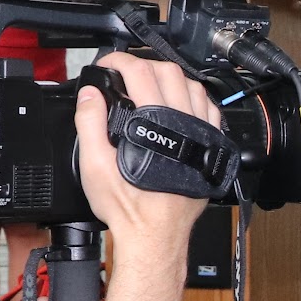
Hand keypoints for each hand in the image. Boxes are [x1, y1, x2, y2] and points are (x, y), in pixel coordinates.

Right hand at [73, 52, 223, 259]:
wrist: (154, 238)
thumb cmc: (129, 210)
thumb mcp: (95, 166)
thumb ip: (90, 124)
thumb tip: (90, 94)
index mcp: (155, 125)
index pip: (140, 72)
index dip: (119, 61)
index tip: (107, 66)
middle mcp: (184, 125)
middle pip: (170, 72)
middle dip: (144, 65)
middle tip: (125, 73)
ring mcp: (201, 136)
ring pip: (194, 87)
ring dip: (171, 78)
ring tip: (150, 84)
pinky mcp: (210, 149)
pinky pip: (210, 111)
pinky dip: (194, 99)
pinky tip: (181, 104)